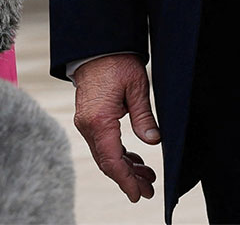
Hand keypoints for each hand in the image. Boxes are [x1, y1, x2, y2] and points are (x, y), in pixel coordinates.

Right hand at [72, 54, 159, 201]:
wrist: (97, 45)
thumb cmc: (117, 61)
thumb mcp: (137, 86)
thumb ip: (144, 116)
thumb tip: (153, 141)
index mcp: (99, 120)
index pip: (112, 160)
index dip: (126, 180)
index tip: (139, 194)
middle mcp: (88, 125)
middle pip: (107, 162)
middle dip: (128, 179)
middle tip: (148, 190)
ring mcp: (86, 123)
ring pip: (105, 155)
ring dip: (125, 167)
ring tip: (147, 176)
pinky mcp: (89, 119)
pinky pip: (103, 144)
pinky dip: (118, 154)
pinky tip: (134, 159)